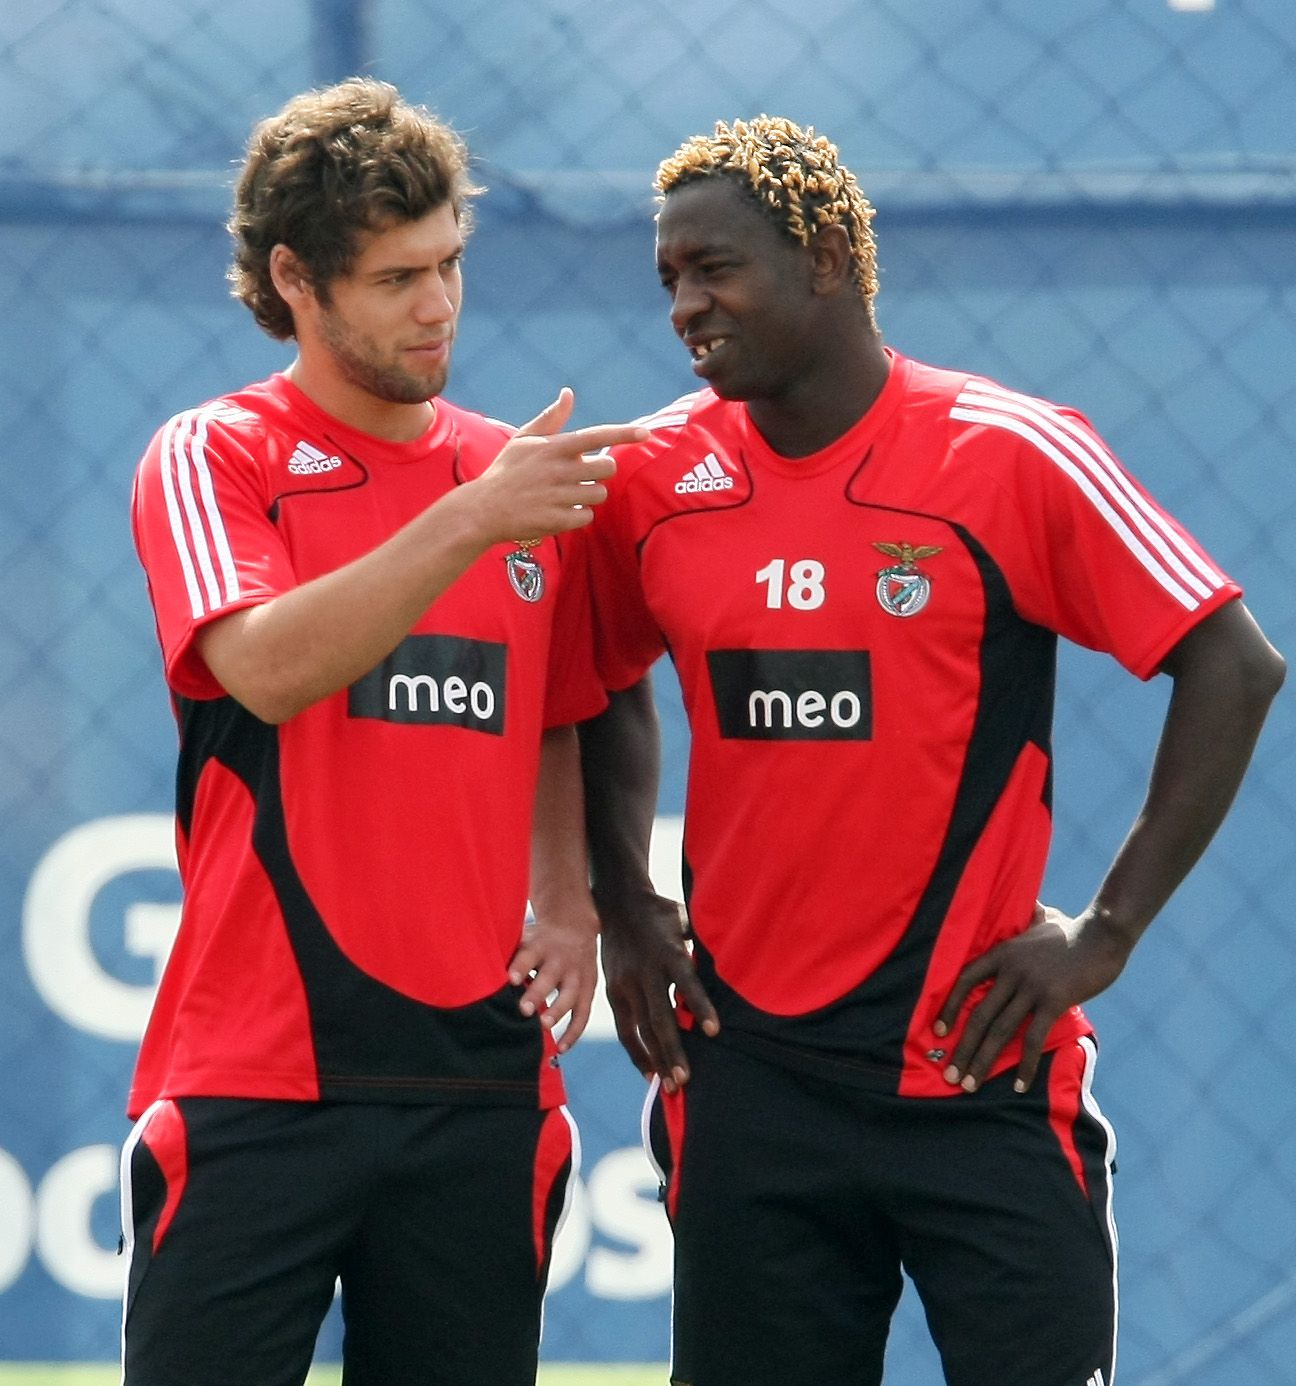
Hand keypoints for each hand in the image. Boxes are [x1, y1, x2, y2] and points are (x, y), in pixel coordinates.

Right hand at [470, 388, 643, 543]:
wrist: (483, 509)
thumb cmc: (506, 471)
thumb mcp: (523, 440)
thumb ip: (550, 419)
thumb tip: (568, 394)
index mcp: (554, 447)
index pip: (596, 436)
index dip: (623, 433)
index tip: (645, 433)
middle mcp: (559, 470)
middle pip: (607, 468)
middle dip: (600, 472)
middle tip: (582, 475)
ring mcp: (559, 496)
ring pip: (599, 494)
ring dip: (589, 495)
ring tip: (568, 494)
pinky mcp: (557, 520)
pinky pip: (587, 516)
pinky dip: (579, 515)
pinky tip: (562, 511)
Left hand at [508, 906, 599, 1052]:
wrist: (576, 926)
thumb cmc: (539, 940)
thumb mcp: (524, 938)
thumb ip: (507, 956)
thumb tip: (474, 975)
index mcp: (540, 946)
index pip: (528, 956)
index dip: (520, 967)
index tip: (510, 980)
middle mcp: (560, 960)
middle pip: (549, 977)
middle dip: (537, 994)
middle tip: (524, 1010)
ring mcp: (576, 975)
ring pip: (569, 996)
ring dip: (557, 1012)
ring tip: (543, 1027)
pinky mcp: (588, 988)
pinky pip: (582, 1013)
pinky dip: (574, 1032)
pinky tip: (562, 1048)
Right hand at [598, 890, 719, 1091]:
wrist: (617, 901)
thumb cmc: (661, 913)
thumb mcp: (685, 920)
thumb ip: (702, 945)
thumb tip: (732, 963)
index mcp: (668, 952)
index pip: (687, 982)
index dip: (700, 1006)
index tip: (714, 1031)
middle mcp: (645, 971)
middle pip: (659, 1017)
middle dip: (672, 1050)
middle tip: (685, 1080)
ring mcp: (626, 983)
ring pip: (640, 1029)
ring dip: (655, 1059)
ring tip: (669, 1086)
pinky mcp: (613, 991)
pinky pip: (625, 1028)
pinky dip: (636, 1052)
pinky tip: (649, 1072)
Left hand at [934, 903, 1132, 1092]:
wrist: (1102, 933)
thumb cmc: (1072, 929)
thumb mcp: (1040, 919)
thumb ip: (1026, 917)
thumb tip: (1026, 906)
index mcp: (1002, 953)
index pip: (964, 981)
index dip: (948, 1008)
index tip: (937, 1032)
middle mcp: (1010, 971)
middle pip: (979, 1014)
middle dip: (963, 1048)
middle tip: (950, 1075)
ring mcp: (1031, 987)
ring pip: (1000, 1030)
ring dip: (983, 1061)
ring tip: (970, 1085)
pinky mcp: (1053, 1001)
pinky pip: (1033, 1038)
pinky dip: (1025, 1064)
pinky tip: (1020, 1085)